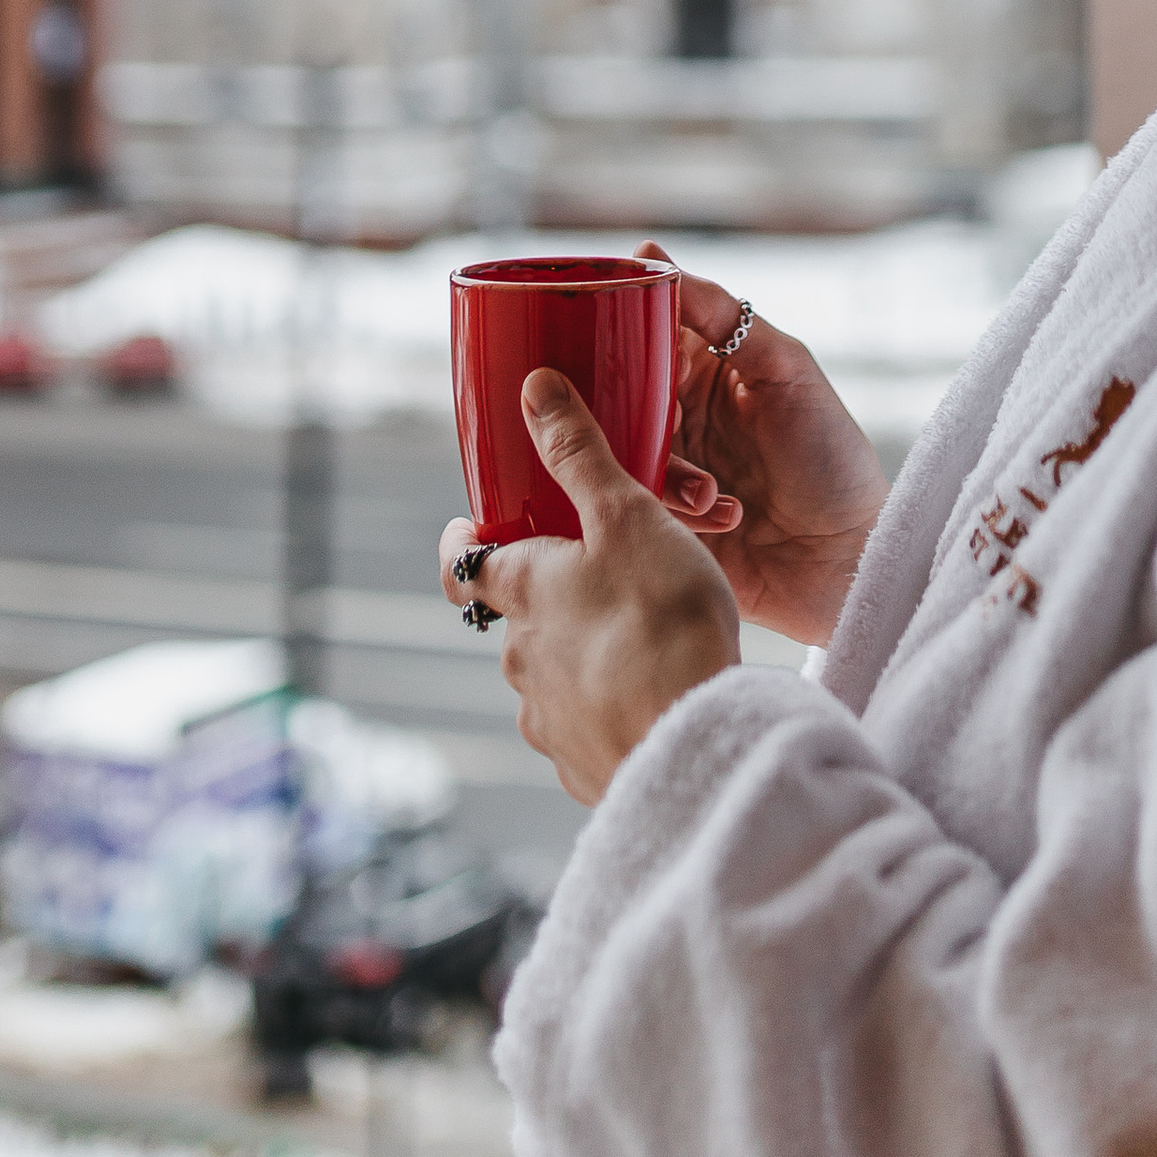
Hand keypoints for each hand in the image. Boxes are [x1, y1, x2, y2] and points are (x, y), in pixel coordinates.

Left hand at [437, 368, 738, 804]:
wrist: (696, 741)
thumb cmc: (663, 619)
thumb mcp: (627, 517)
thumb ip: (580, 454)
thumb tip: (534, 388)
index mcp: (522, 591)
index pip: (462, 565)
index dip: (461, 545)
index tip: (466, 529)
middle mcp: (519, 659)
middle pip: (519, 620)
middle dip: (552, 599)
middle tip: (604, 577)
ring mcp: (547, 720)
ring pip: (553, 677)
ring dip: (583, 659)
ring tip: (641, 645)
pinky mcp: (582, 768)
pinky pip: (586, 730)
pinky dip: (608, 711)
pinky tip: (651, 702)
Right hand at [640, 247, 886, 647]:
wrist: (850, 561)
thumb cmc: (832, 457)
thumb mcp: (786, 369)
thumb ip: (724, 315)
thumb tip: (652, 255)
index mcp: (706, 365)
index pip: (641, 333)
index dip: (618, 332)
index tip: (596, 335)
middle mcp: (679, 413)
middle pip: (616, 394)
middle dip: (631, 412)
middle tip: (665, 429)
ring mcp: (668, 468)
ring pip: (619, 449)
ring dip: (664, 470)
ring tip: (709, 492)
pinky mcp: (661, 522)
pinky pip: (633, 502)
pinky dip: (676, 509)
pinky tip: (724, 517)